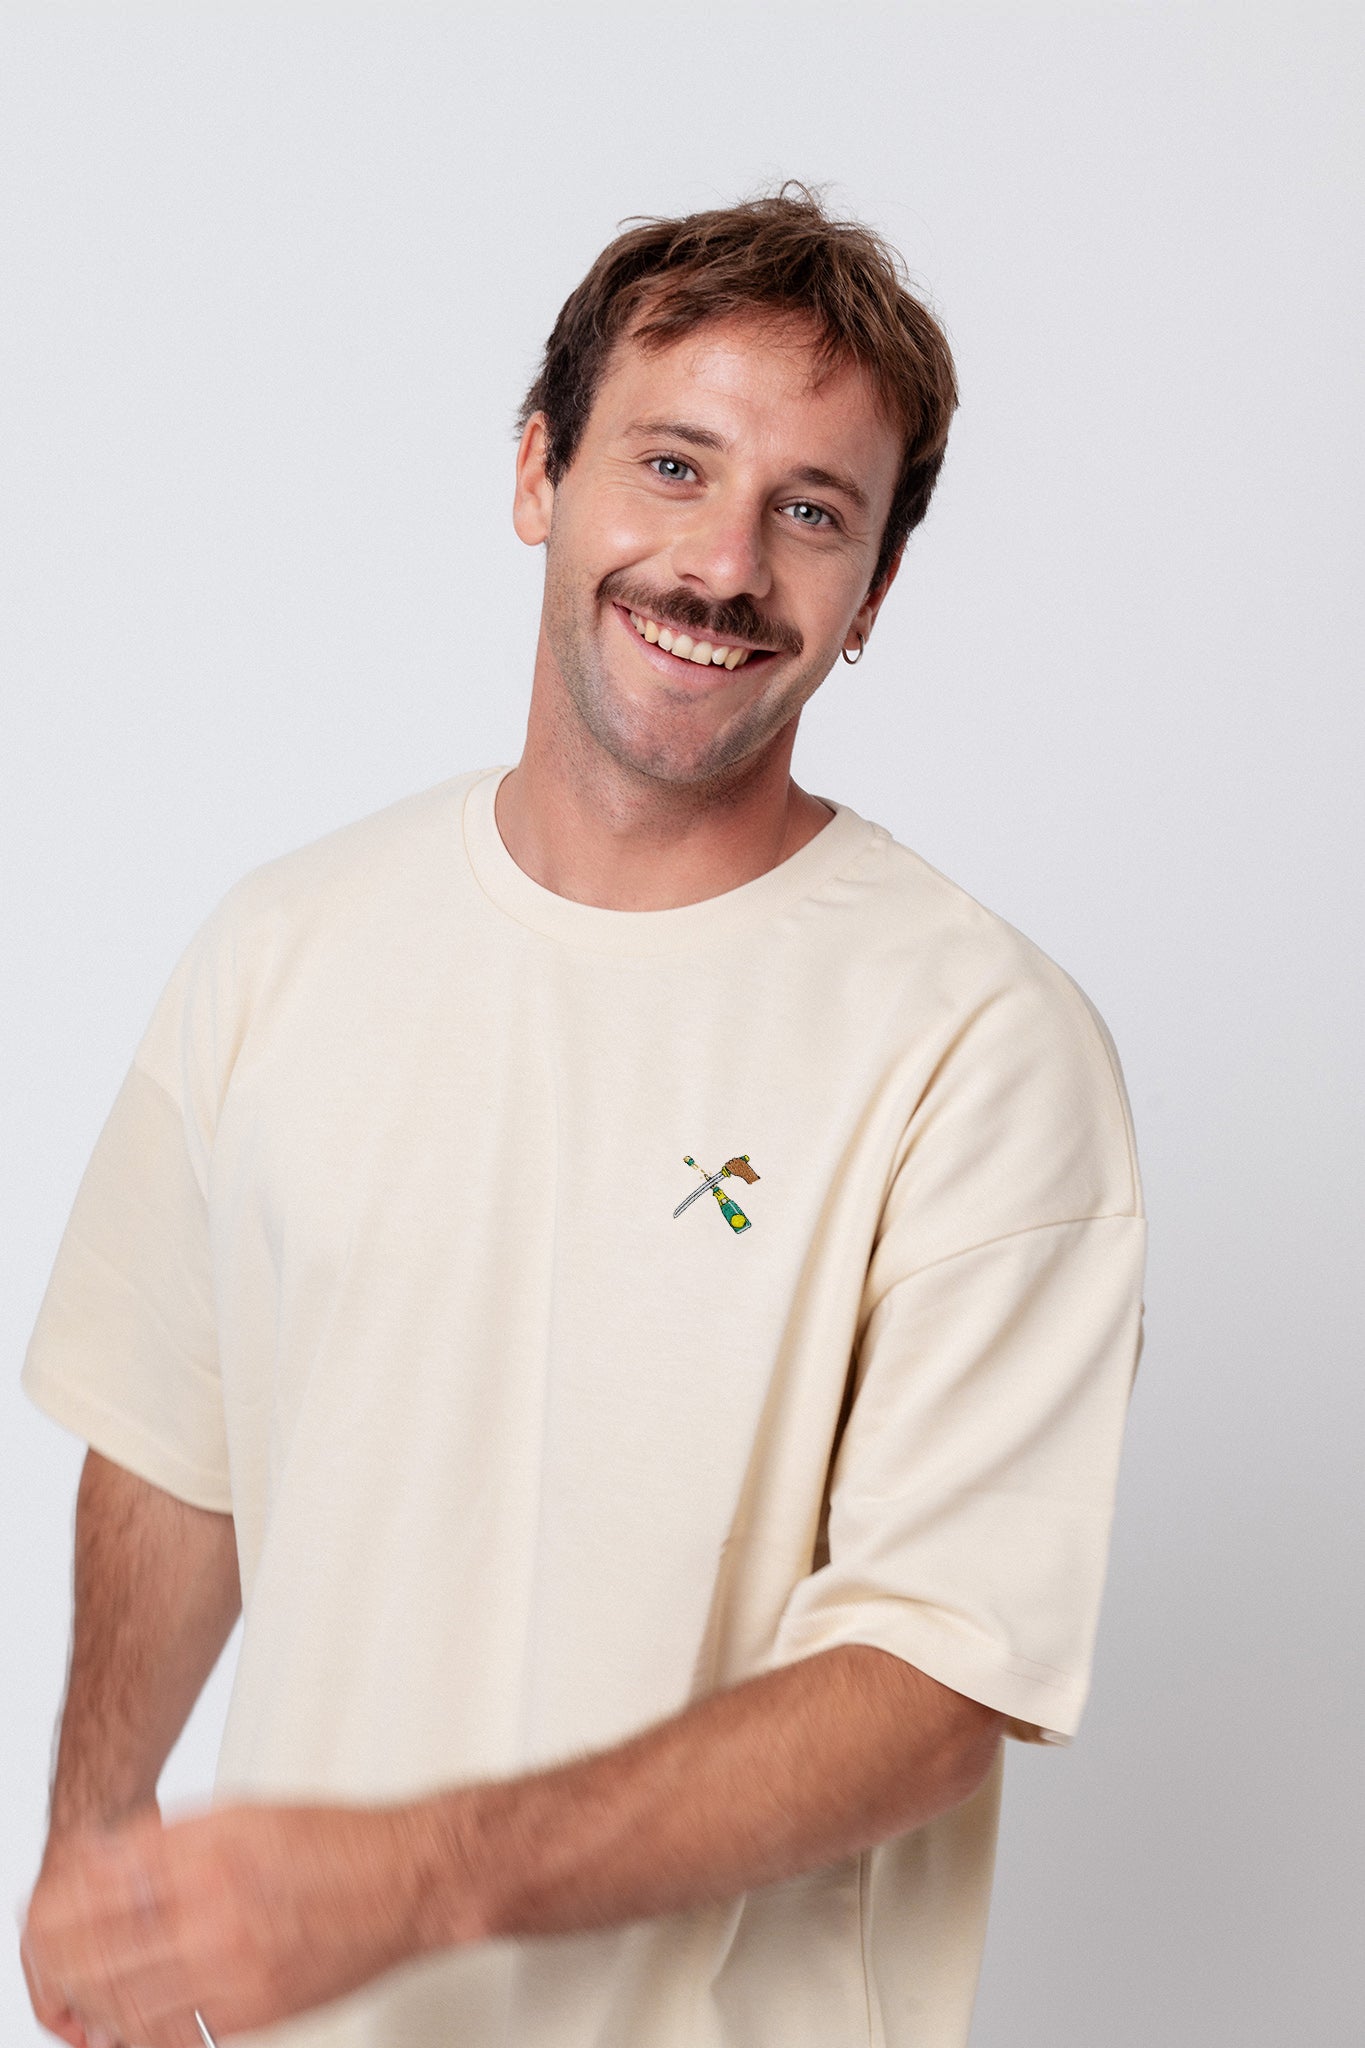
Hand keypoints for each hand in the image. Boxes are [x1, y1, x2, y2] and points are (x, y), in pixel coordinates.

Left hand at [20, 1800, 427, 2047]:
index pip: (98, 1885)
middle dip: (57, 1956)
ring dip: (88, 1999)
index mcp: (209, 1854)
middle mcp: (215, 1912)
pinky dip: (136, 2030)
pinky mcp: (254, 2011)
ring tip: (77, 1991)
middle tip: (46, 1953)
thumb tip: (110, 1855)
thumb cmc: (340, 1842)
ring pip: (124, 2002)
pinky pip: (170, 2034)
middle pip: (98, 1949)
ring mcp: (233, 1969)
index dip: (57, 1900)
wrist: (409, 1883)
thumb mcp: (247, 1811)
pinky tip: (125, 2021)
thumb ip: (174, 1836)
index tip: (44, 1902)